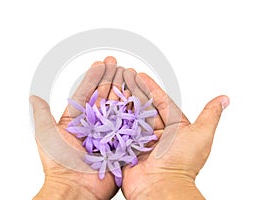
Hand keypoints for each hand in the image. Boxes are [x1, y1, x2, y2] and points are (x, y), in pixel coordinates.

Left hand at [30, 56, 122, 199]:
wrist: (75, 189)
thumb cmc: (59, 164)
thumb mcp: (46, 134)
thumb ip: (42, 114)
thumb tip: (33, 96)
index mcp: (76, 122)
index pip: (86, 94)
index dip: (93, 78)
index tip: (100, 64)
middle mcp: (93, 126)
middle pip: (103, 98)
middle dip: (110, 79)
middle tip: (117, 64)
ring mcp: (107, 134)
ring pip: (116, 108)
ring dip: (122, 90)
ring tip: (128, 74)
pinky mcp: (120, 144)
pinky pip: (127, 125)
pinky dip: (133, 111)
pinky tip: (137, 97)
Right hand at [121, 69, 228, 199]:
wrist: (161, 187)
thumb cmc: (182, 163)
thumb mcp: (201, 135)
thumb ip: (210, 115)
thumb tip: (224, 99)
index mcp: (173, 128)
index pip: (160, 102)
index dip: (150, 87)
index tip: (140, 75)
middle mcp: (155, 134)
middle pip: (143, 107)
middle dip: (133, 91)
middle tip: (123, 76)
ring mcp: (140, 141)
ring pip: (129, 117)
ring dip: (121, 102)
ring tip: (113, 87)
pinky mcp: (126, 149)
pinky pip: (118, 131)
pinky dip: (112, 119)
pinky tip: (105, 106)